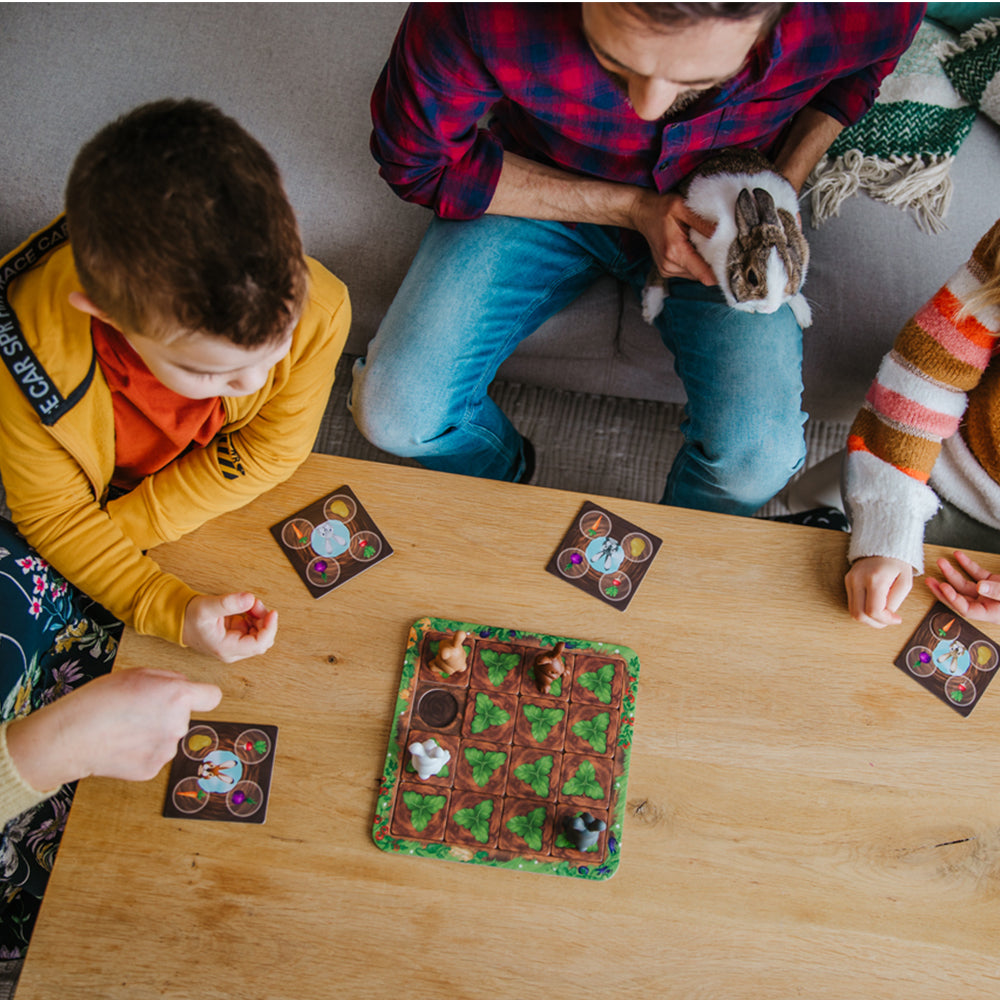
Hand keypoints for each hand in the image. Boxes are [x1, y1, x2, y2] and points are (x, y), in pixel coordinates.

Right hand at [5, 668, 221, 790]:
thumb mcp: (138, 673)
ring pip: (168, 738)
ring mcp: (166, 751)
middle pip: (184, 717)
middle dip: (167, 714)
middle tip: (136, 712)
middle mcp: (179, 725)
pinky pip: (154, 756)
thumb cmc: (99, 700)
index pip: (212, 697)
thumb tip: (184, 688)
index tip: (194, 698)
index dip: (202, 696)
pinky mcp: (152, 770)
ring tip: (124, 729)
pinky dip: (142, 752)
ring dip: (154, 734)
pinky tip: (121, 746)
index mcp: (179, 696)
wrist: (70, 737)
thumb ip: (169, 679)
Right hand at [182, 592, 277, 662]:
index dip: (270, 628)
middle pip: (262, 640)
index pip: (259, 644)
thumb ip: (229, 603)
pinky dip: (254, 617)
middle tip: (255, 604)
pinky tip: (245, 608)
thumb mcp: (208, 607)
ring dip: (259, 617)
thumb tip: (250, 599)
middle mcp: (232, 650)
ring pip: (259, 634)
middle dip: (263, 620)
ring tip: (249, 603)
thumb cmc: (189, 617)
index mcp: (227, 648)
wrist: (178, 619)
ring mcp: (235, 644)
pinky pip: (253, 629)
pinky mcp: (235, 636)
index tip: (272, 613)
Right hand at [629, 190, 716, 284]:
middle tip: (714, 243)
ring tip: (699, 242)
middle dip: (712, 261)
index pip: (705, 276)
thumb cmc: (661, 208)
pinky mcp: (668, 271)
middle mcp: (670, 266)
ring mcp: (668, 270)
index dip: (721, 272)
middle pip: (703, 275)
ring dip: (703, 261)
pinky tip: (691, 246)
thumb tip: (725, 234)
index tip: (731, 263)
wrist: (642, 213)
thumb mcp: (683, 207)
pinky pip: (689, 271)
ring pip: (697, 274)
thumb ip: (703, 223)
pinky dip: (695, 261)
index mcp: (676, 252)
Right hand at [845, 555, 913, 626]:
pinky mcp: (847, 581)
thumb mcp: (905, 582)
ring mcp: (850, 580)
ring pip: (853, 611)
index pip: (873, 610)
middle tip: (888, 620)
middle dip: (875, 623)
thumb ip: (896, 601)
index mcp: (875, 579)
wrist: (883, 543)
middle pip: (859, 614)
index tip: (896, 619)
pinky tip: (875, 605)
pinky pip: (852, 603)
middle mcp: (858, 580)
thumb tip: (886, 616)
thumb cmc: (897, 562)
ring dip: (868, 618)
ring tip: (882, 614)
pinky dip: (863, 610)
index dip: (885, 620)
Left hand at [926, 551, 999, 623]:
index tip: (943, 587)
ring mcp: (986, 592)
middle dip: (942, 588)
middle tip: (929, 580)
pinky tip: (958, 556)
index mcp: (989, 613)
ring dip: (952, 572)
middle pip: (958, 596)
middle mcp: (984, 603)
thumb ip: (997, 592)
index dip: (953, 598)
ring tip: (941, 562)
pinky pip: (975, 573)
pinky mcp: (991, 581)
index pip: (965, 609)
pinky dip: (967, 564)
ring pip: (964, 583)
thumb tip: (980, 586)